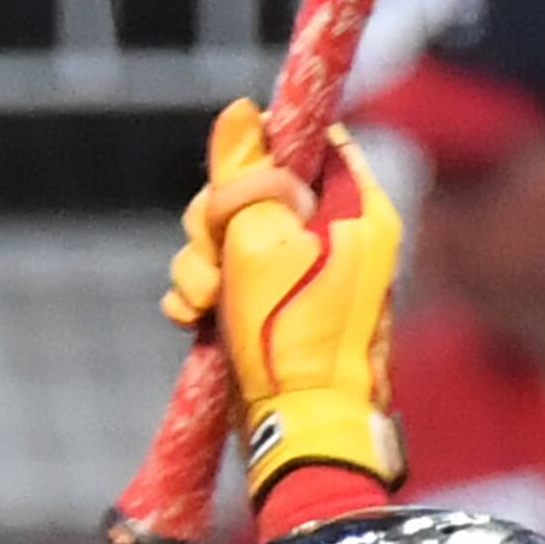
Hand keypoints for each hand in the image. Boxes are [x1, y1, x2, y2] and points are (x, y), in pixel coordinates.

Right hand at [163, 107, 403, 506]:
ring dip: (198, 264)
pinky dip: (200, 296)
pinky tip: (192, 320)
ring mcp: (298, 277)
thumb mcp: (260, 242)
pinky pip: (221, 280)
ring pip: (226, 235)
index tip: (234, 177)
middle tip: (215, 257)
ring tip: (202, 303)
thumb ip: (246, 174)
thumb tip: (238, 109)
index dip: (259, 151)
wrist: (299, 434)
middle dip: (215, 219)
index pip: (304, 140)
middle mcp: (331, 235)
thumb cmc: (290, 338)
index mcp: (352, 205)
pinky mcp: (267, 312)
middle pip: (252, 185)